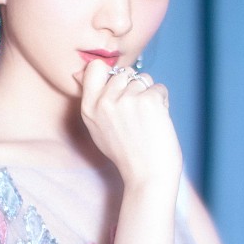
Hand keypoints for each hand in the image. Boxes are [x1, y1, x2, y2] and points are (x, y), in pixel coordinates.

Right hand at [78, 60, 181, 189]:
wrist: (148, 175)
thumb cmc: (126, 154)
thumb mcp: (98, 128)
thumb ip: (92, 101)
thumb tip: (80, 73)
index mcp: (89, 108)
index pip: (95, 68)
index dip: (110, 73)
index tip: (118, 89)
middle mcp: (105, 102)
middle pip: (123, 73)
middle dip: (134, 87)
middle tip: (135, 115)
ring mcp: (127, 100)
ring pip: (143, 79)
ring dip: (149, 96)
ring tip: (146, 121)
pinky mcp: (148, 100)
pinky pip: (159, 88)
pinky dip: (163, 102)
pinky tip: (157, 121)